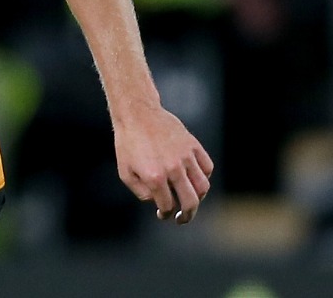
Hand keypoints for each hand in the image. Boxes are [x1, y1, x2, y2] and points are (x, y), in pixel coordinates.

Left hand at [113, 105, 213, 224]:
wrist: (137, 114)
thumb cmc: (128, 143)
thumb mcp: (125, 172)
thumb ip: (142, 193)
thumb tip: (158, 202)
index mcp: (155, 177)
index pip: (168, 206)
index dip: (166, 214)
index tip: (164, 214)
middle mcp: (173, 169)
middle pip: (191, 202)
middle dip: (188, 215)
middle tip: (183, 218)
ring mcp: (185, 156)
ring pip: (203, 187)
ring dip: (198, 198)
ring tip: (189, 199)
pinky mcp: (193, 145)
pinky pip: (207, 167)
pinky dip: (204, 177)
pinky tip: (193, 179)